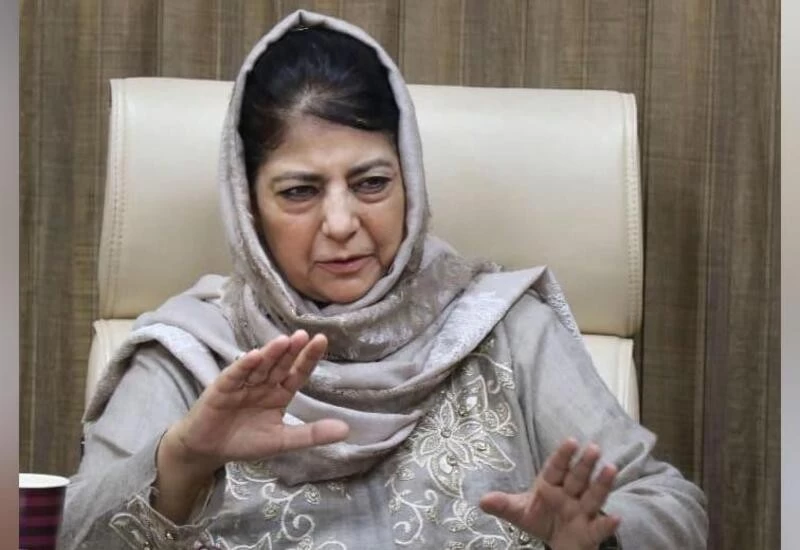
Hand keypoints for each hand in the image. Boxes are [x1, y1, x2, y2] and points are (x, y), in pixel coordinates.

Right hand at [161, 330, 348, 475]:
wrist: (208, 450)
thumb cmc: (245, 441)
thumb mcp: (282, 441)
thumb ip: (311, 434)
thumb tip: (346, 430)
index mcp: (279, 393)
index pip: (297, 372)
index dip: (308, 358)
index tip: (322, 340)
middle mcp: (263, 383)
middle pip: (280, 364)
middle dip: (292, 350)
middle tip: (305, 335)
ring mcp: (243, 383)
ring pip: (260, 365)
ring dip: (270, 353)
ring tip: (284, 341)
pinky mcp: (222, 387)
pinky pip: (235, 374)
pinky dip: (244, 366)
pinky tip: (254, 356)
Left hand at [479, 439, 619, 549]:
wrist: (557, 542)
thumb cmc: (540, 518)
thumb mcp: (519, 512)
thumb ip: (503, 505)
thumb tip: (483, 500)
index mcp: (551, 485)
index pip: (556, 468)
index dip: (563, 455)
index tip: (571, 441)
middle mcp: (570, 495)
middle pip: (577, 478)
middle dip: (585, 464)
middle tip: (594, 448)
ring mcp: (582, 512)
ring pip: (593, 496)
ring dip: (602, 483)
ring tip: (611, 468)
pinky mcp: (590, 532)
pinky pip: (600, 528)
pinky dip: (607, 523)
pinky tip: (616, 517)